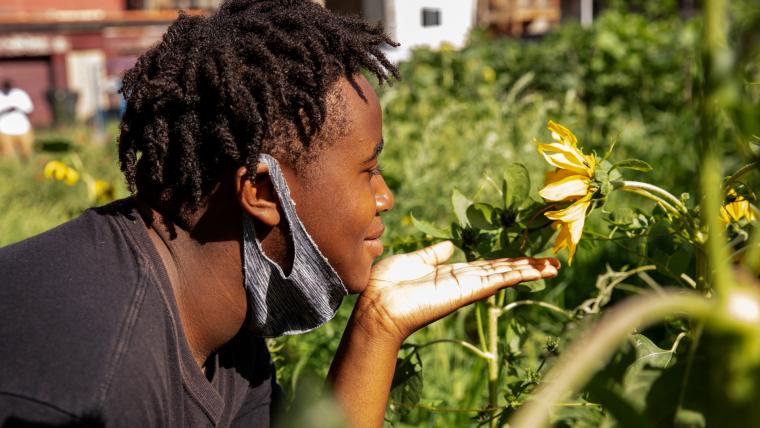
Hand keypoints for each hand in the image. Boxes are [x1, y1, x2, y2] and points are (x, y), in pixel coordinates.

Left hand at [355, 241, 559, 341]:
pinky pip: (494, 280)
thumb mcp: (412, 262)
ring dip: (529, 270)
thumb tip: (449, 246)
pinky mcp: (464, 292)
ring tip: (554, 267)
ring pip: (504, 276)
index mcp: (451, 274)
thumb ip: (432, 255)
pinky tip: (533, 270)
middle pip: (502, 271)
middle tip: (553, 263)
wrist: (376, 305)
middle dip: (527, 266)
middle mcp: (462, 282)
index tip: (528, 259)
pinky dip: (515, 274)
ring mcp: (466, 288)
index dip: (508, 262)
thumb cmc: (387, 285)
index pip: (487, 267)